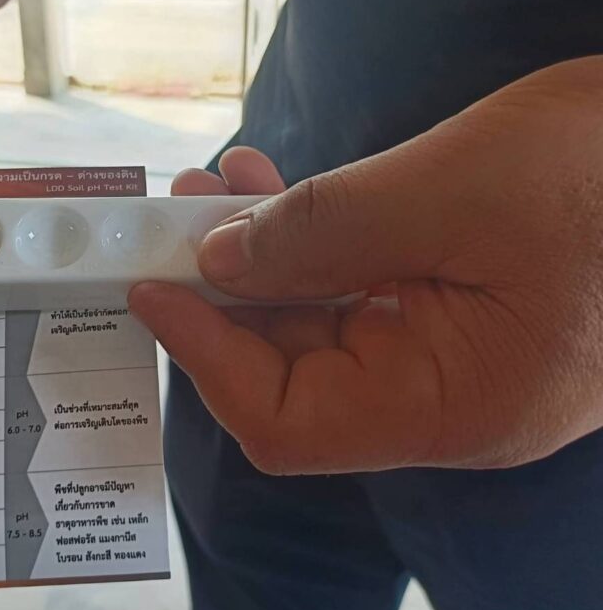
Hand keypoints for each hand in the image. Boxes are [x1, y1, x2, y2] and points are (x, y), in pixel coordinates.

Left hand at [129, 56, 602, 473]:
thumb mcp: (450, 189)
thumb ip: (322, 233)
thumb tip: (219, 264)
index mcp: (449, 405)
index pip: (285, 421)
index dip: (205, 358)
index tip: (151, 287)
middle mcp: (443, 399)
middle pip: (291, 372)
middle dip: (222, 294)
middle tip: (173, 219)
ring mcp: (451, 358)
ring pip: (319, 326)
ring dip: (258, 259)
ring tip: (215, 187)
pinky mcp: (456, 313)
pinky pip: (357, 294)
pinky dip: (308, 246)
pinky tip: (273, 191)